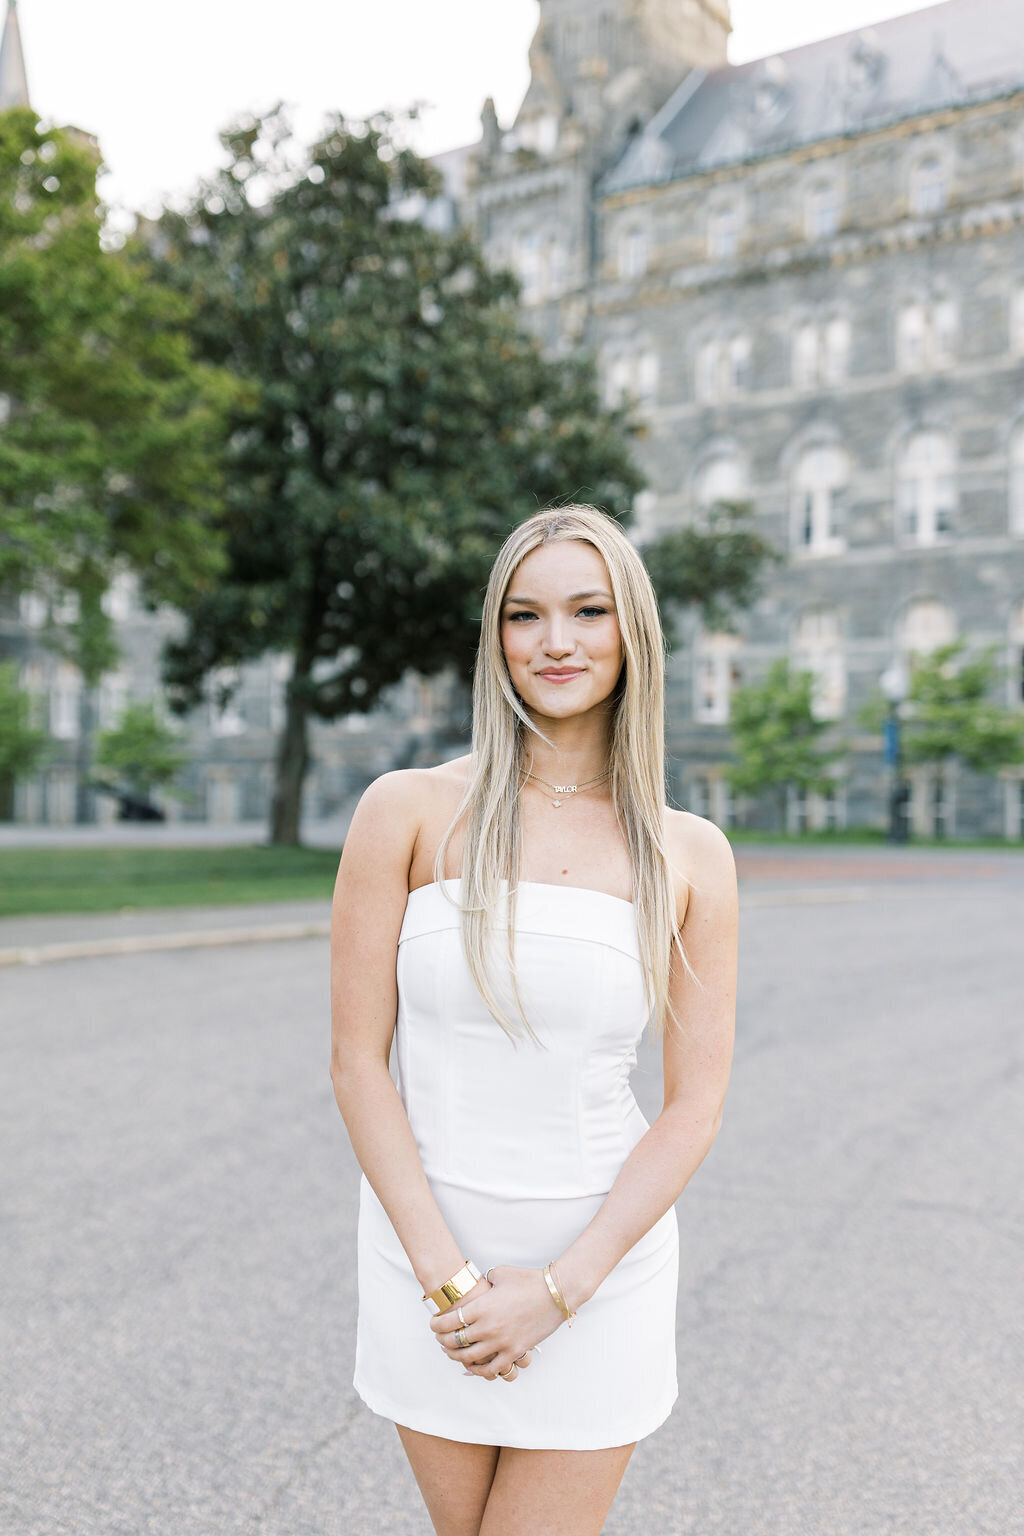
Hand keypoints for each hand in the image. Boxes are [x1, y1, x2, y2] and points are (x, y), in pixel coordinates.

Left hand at [430, 1265, 564, 1381]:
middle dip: (443, 1342)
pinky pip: (491, 1369)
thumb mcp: (500, 1274)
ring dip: (456, 1357)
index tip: (434, 1325)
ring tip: (453, 1353)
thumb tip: (479, 1284)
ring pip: (469, 1359)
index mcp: (482, 1307)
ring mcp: (501, 1342)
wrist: (555, 1294)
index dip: (437, 1326)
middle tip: (440, 1340)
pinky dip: (478, 1370)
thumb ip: (485, 1280)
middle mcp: (488, 1327)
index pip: (449, 1321)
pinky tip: (473, 1366)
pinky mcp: (514, 1352)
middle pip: (455, 1342)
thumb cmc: (528, 1280)